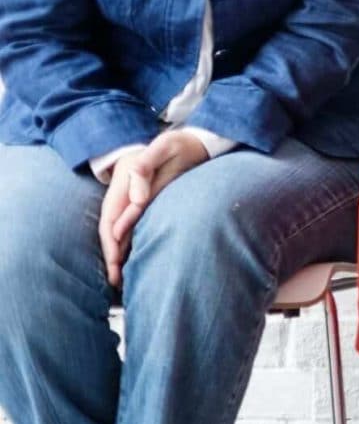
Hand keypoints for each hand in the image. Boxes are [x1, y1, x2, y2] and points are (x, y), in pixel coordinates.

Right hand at [96, 131, 211, 287]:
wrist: (181, 142)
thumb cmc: (173, 145)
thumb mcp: (163, 148)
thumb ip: (146, 167)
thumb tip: (137, 196)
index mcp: (124, 186)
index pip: (112, 218)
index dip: (113, 239)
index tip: (116, 259)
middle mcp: (125, 198)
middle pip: (112, 231)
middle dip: (112, 256)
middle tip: (115, 281)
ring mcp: (134, 204)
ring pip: (120, 235)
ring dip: (119, 257)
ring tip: (120, 281)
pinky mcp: (145, 208)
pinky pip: (133, 231)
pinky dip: (130, 248)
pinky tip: (133, 264)